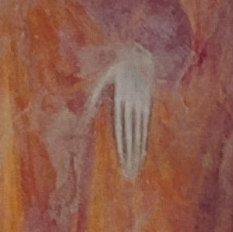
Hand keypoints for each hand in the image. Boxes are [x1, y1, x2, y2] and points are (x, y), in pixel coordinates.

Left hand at [89, 47, 156, 177]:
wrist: (140, 55)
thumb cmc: (115, 70)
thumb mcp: (102, 80)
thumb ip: (94, 99)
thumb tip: (85, 116)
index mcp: (120, 100)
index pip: (121, 129)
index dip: (122, 147)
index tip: (121, 163)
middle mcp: (133, 105)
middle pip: (132, 135)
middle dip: (130, 156)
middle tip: (129, 175)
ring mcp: (142, 106)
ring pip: (140, 133)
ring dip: (138, 153)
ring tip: (135, 170)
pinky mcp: (147, 106)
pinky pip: (145, 127)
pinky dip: (144, 142)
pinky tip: (142, 154)